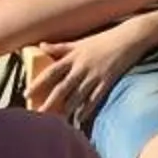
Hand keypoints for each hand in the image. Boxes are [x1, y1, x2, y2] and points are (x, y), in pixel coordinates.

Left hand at [28, 24, 154, 120]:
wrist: (130, 37)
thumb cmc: (104, 38)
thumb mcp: (81, 42)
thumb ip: (60, 47)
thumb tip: (41, 45)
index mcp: (73, 56)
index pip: (51, 72)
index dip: (38, 83)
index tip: (26, 94)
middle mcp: (82, 66)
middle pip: (62, 87)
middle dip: (50, 101)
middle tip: (38, 114)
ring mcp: (95, 74)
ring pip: (78, 95)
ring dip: (67, 109)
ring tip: (57, 121)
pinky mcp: (108, 80)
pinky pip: (95, 97)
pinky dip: (87, 108)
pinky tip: (80, 118)